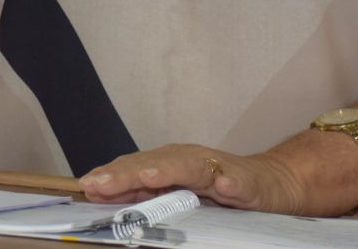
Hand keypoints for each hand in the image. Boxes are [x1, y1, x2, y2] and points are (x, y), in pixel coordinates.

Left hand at [79, 144, 315, 215]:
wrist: (271, 182)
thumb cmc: (218, 190)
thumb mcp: (178, 194)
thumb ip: (144, 194)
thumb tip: (100, 197)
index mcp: (170, 164)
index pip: (135, 168)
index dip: (111, 176)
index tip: (86, 186)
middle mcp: (190, 160)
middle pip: (155, 164)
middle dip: (127, 173)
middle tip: (101, 183)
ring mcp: (218, 168)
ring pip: (191, 167)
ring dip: (169, 171)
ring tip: (148, 177)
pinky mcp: (246, 181)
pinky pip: (236, 181)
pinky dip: (229, 183)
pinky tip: (223, 188)